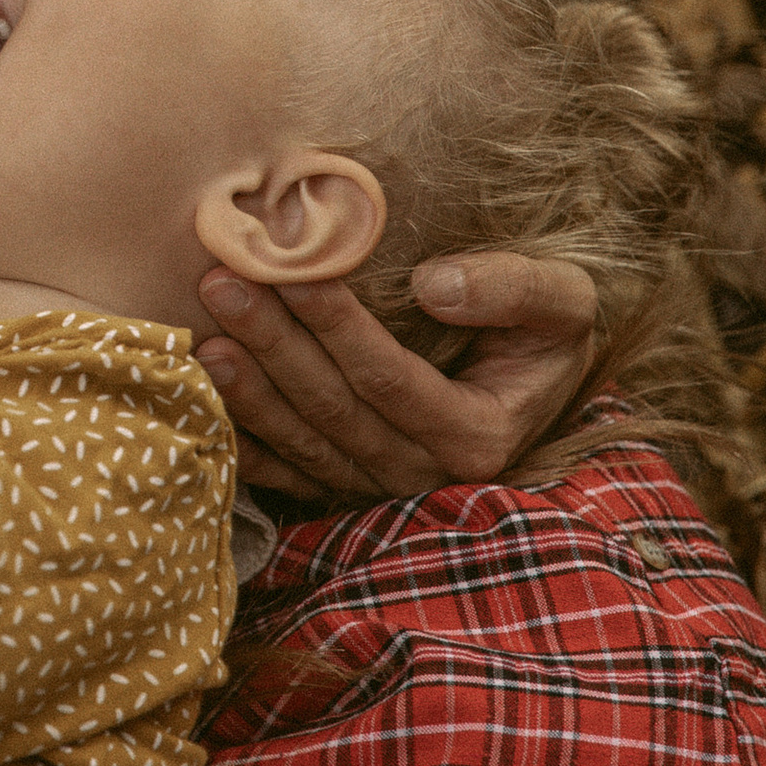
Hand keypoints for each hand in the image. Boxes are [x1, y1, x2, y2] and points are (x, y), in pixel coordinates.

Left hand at [195, 255, 598, 500]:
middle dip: (275, 346)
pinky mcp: (348, 492)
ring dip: (250, 391)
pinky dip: (245, 444)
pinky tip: (202, 406)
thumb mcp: (563, 303)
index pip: (391, 380)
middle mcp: (426, 474)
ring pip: (304, 443)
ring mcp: (381, 489)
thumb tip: (435, 285)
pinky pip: (288, 476)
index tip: (295, 273)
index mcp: (478, 435)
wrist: (539, 387)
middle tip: (222, 285)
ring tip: (203, 338)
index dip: (340, 329)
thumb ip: (514, 290)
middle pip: (334, 410)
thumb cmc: (545, 337)